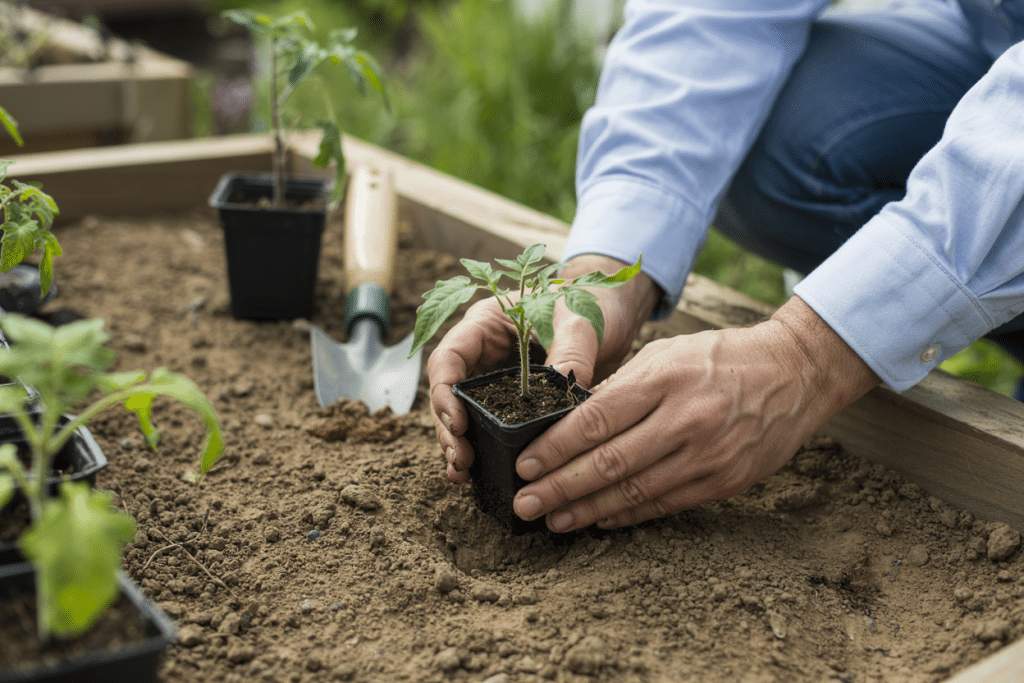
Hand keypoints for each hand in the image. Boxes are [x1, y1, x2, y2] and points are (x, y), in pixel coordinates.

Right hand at [426, 254, 658, 483]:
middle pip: (450, 393)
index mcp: (486, 324)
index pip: (449, 357)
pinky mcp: (515, 403)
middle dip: (449, 428)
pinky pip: (494, 427)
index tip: (458, 423)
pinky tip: (481, 477)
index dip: (444, 391)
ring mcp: (497, 380)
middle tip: (461, 459)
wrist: (612, 312)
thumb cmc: (590, 302)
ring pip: (466, 415)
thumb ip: (571, 351)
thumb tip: (565, 392)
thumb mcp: (581, 322)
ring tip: (463, 476)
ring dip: (461, 446)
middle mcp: (484, 354)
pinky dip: (486, 451)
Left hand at [511, 296, 880, 531]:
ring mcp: (709, 455)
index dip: (555, 448)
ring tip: (553, 520)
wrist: (796, 373)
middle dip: (560, 488)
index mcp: (664, 379)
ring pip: (635, 492)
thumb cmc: (720, 357)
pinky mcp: (726, 481)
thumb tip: (571, 422)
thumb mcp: (666, 354)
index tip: (525, 466)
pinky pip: (666, 505)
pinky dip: (628, 515)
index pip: (596, 421)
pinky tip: (598, 519)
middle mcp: (686, 419)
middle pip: (610, 462)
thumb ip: (620, 387)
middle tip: (525, 504)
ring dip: (587, 510)